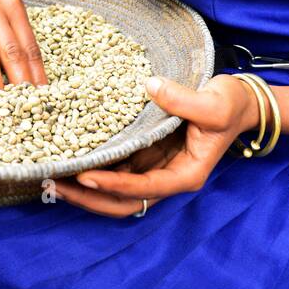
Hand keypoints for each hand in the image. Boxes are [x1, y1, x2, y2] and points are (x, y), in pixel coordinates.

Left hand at [52, 74, 261, 216]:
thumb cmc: (230, 106)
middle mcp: (166, 177)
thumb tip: (149, 87)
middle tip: (53, 184)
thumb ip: (183, 100)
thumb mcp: (214, 104)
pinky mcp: (146, 154)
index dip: (114, 184)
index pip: (144, 188)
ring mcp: (154, 168)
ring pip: (115, 191)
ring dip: (84, 188)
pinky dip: (93, 166)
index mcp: (185, 175)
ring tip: (50, 176)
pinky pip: (116, 168)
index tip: (86, 176)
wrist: (239, 103)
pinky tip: (67, 156)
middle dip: (89, 197)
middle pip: (123, 202)